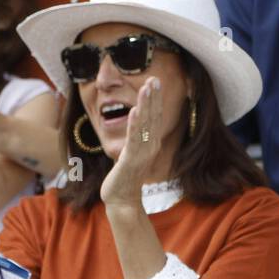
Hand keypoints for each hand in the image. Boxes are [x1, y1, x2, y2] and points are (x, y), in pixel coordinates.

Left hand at [100, 77, 162, 209]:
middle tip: (154, 78)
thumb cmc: (126, 176)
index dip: (155, 99)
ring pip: (144, 126)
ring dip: (145, 106)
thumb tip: (136, 121)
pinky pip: (133, 140)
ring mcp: (141, 154)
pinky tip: (135, 111)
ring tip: (146, 88)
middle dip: (153, 97)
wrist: (122, 200)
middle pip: (153, 118)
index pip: (155, 117)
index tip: (155, 81)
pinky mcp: (130, 161)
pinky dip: (134, 125)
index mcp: (150, 144)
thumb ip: (136, 138)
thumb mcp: (133, 153)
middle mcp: (149, 147)